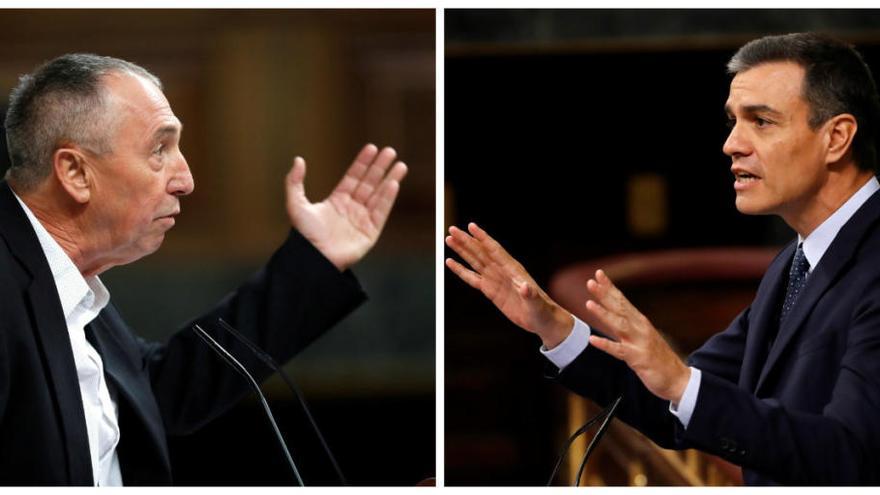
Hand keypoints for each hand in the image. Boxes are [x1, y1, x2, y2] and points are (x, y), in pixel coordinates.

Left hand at [285, 144, 406, 270]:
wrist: (313, 260)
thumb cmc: (304, 236)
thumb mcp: (296, 205)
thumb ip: (295, 182)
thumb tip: (298, 160)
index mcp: (337, 201)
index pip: (353, 177)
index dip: (362, 162)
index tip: (372, 148)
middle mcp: (352, 208)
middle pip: (369, 183)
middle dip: (380, 167)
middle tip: (390, 151)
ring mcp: (362, 220)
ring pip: (379, 195)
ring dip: (390, 179)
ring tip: (400, 165)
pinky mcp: (370, 233)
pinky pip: (381, 212)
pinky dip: (388, 198)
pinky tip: (394, 184)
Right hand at [445, 222, 573, 347]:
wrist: (541, 320)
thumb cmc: (542, 310)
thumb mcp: (536, 303)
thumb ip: (530, 295)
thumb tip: (525, 288)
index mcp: (512, 269)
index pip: (494, 250)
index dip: (483, 238)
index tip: (471, 226)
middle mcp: (502, 271)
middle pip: (480, 252)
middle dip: (466, 240)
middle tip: (452, 229)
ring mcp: (495, 279)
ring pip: (474, 261)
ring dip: (462, 250)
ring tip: (449, 240)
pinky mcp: (490, 290)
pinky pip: (471, 278)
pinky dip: (460, 270)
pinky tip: (450, 262)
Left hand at [584, 269, 690, 402]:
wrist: (679, 379)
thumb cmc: (658, 358)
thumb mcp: (643, 337)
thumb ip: (630, 326)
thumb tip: (615, 314)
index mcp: (640, 322)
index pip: (623, 301)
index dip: (610, 287)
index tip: (598, 274)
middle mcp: (640, 328)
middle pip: (620, 308)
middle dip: (605, 294)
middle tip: (590, 281)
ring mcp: (639, 343)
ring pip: (619, 325)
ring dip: (603, 314)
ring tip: (588, 304)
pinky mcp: (638, 358)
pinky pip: (619, 351)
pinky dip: (605, 344)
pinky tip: (592, 339)